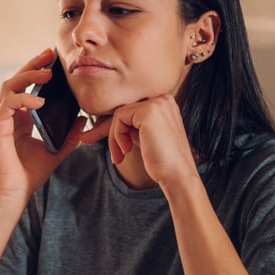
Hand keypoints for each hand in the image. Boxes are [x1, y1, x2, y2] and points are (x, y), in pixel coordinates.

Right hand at [0, 49, 85, 199]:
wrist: (14, 193)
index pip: (25, 87)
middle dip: (32, 65)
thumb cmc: (29, 174)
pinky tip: (39, 101)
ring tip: (46, 74)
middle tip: (49, 55)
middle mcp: (8, 116)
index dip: (37, 72)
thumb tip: (82, 120)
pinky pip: (8, 105)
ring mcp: (1, 121)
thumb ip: (68, 136)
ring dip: (28, 77)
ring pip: (9, 87)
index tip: (53, 61)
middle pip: (16, 81)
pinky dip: (23, 99)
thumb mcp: (56, 151)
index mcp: (19, 119)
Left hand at [81, 95, 197, 187]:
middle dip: (110, 130)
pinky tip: (126, 150)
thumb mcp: (143, 137)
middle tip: (99, 145)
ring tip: (121, 155)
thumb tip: (101, 122)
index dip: (115, 126)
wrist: (177, 175)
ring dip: (114, 137)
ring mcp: (158, 103)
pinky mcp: (149, 112)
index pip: (132, 111)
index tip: (96, 137)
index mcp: (165, 104)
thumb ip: (130, 126)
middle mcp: (163, 99)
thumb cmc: (161, 161)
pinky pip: (119, 118)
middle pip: (124, 110)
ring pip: (119, 115)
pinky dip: (117, 136)